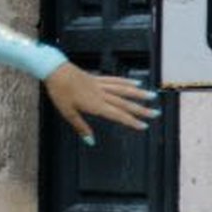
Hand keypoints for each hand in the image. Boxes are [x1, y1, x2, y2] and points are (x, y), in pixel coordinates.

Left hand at [43, 62, 157, 144]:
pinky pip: (115, 80)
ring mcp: (100, 85)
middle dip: (141, 110)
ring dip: (139, 94)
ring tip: (152, 96)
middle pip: (125, 103)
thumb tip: (90, 141)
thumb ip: (80, 127)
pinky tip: (136, 83)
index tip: (144, 125)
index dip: (131, 121)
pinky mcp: (97, 78)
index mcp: (95, 105)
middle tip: (156, 113)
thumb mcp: (67, 113)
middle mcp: (101, 95)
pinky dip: (126, 82)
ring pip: (124, 90)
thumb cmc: (59, 92)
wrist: (54, 70)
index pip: (118, 115)